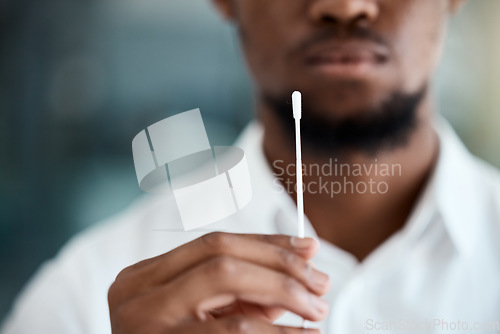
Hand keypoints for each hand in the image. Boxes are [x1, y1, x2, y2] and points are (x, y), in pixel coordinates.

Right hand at [108, 232, 330, 332]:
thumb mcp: (201, 316)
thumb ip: (242, 291)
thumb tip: (302, 262)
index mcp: (142, 277)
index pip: (213, 243)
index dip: (266, 242)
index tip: (307, 248)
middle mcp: (138, 294)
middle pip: (221, 255)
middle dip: (278, 264)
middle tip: (320, 282)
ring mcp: (147, 322)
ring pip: (227, 280)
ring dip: (283, 290)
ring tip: (316, 307)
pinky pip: (235, 332)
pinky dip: (277, 332)